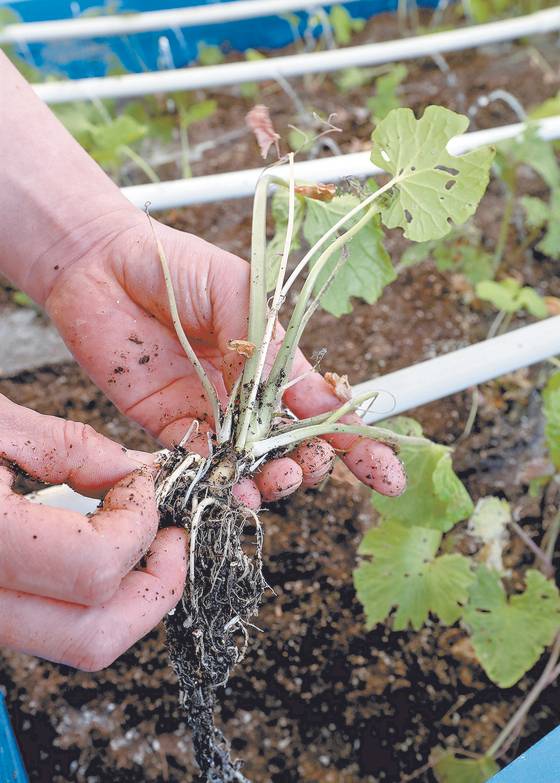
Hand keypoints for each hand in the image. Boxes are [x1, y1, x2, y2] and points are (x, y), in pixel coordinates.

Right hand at [0, 394, 186, 669]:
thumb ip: (72, 448)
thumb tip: (138, 470)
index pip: (95, 569)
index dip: (140, 522)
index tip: (142, 483)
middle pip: (96, 638)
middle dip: (156, 586)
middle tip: (170, 536)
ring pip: (74, 643)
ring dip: (128, 595)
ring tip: (136, 536)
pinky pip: (47, 627)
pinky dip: (88, 596)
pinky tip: (92, 544)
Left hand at [45, 218, 405, 504]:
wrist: (101, 262)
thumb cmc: (176, 264)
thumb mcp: (239, 289)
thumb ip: (268, 344)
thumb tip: (302, 397)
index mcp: (272, 361)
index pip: (323, 409)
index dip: (357, 445)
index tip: (386, 475)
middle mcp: (244, 395)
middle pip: (289, 448)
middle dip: (307, 468)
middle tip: (302, 468)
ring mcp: (207, 413)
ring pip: (246, 466)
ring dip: (263, 484)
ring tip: (264, 485)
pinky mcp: (165, 424)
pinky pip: (195, 463)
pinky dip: (213, 479)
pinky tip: (222, 484)